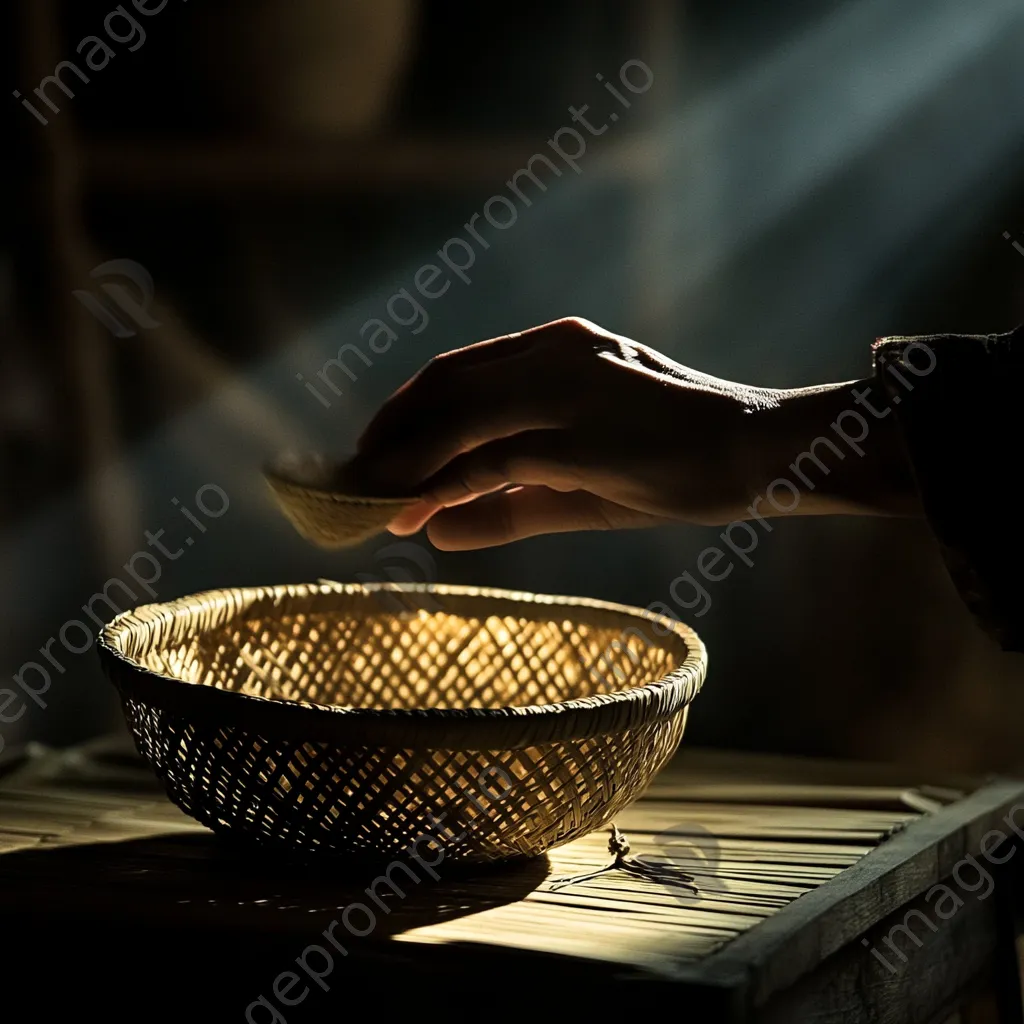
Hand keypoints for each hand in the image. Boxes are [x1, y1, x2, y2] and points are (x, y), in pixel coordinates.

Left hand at [347, 317, 789, 548]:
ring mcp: (566, 390)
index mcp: (557, 349)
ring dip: (400, 463)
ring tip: (359, 500)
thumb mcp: (580, 487)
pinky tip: (407, 513)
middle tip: (348, 480)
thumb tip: (434, 533)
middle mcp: (554, 355)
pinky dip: (441, 486)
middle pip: (442, 388)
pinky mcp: (579, 436)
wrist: (761, 453)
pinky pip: (489, 461)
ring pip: (455, 421)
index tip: (372, 452)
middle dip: (387, 435)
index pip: (457, 372)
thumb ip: (506, 507)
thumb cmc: (678, 464)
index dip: (405, 411)